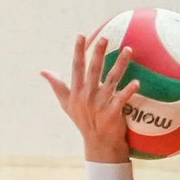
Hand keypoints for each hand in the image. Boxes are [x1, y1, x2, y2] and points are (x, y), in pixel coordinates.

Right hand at [42, 34, 139, 162]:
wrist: (98, 143)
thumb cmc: (83, 120)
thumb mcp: (66, 103)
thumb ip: (56, 85)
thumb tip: (43, 71)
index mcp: (77, 91)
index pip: (77, 67)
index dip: (79, 51)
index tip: (81, 35)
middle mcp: (88, 96)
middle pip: (94, 70)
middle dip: (98, 53)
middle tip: (104, 37)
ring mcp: (100, 104)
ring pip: (112, 80)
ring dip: (120, 64)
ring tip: (128, 50)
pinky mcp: (112, 113)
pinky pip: (121, 99)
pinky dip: (129, 91)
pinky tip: (137, 82)